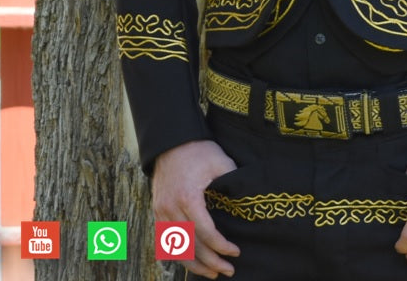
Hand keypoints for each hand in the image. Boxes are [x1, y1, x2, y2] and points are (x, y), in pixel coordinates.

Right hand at [152, 139, 240, 277]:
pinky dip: (179, 254)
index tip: (235, 252)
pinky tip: (192, 261)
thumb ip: (233, 181)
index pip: (205, 232)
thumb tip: (249, 200)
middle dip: (211, 261)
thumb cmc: (198, 150)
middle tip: (228, 270)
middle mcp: (171, 207)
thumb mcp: (220, 161)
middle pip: (191, 245)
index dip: (221, 246)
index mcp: (188, 197)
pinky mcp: (157, 211)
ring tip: (212, 274)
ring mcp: (161, 211)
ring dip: (194, 264)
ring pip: (176, 247)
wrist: (171, 140)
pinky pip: (166, 240)